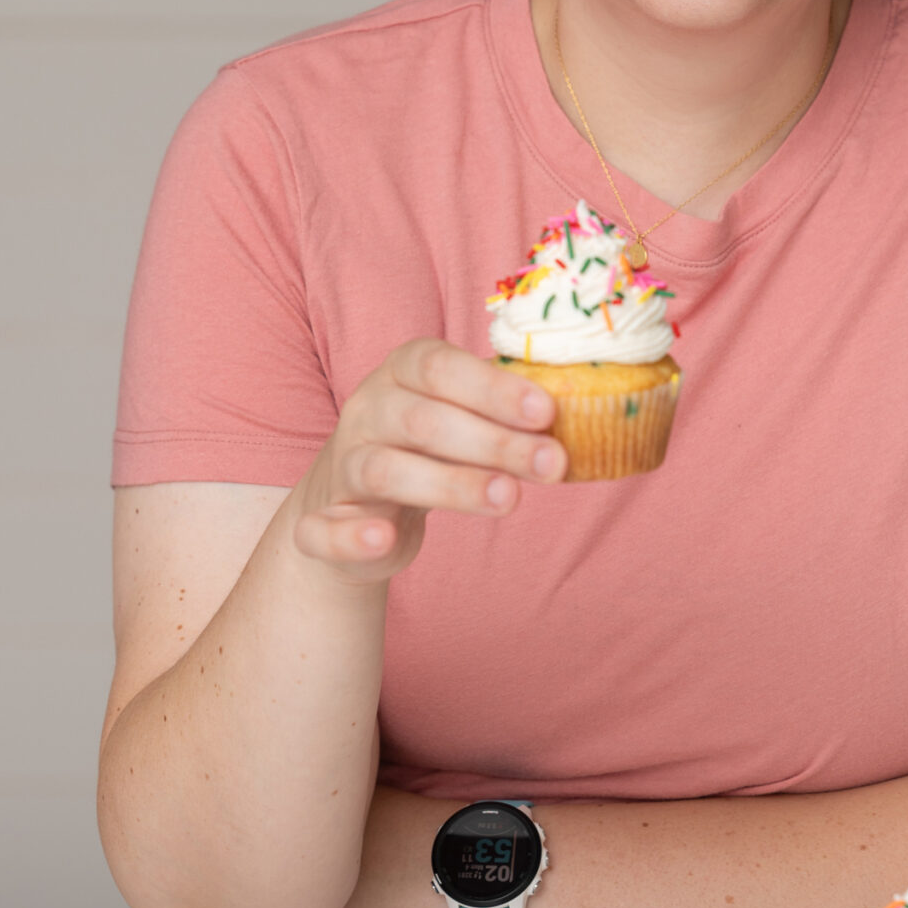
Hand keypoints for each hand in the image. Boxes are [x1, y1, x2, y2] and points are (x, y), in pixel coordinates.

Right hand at [291, 339, 563, 581]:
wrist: (354, 499)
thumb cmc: (430, 446)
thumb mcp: (464, 416)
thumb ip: (507, 415)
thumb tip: (584, 418)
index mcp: (403, 371)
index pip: (441, 367)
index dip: (493, 388)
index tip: (547, 412)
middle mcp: (368, 410)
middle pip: (424, 420)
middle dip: (493, 442)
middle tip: (551, 464)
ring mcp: (343, 464)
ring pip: (386, 469)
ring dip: (450, 484)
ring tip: (508, 499)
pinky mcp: (323, 520)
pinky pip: (324, 527)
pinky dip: (351, 535)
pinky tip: (385, 541)